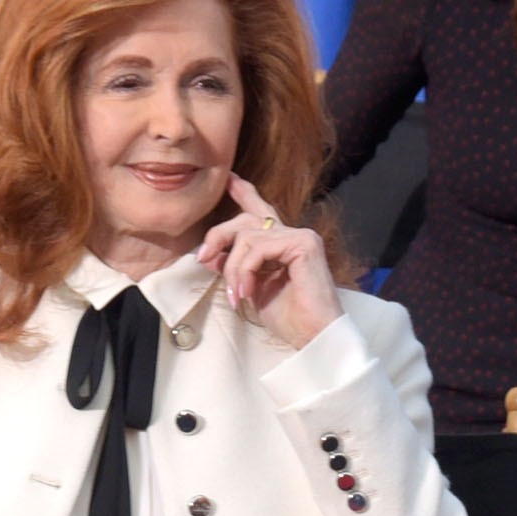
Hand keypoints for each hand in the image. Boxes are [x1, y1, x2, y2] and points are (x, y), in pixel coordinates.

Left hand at [200, 176, 342, 349]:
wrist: (313, 336)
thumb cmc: (289, 318)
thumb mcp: (251, 288)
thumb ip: (236, 266)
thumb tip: (210, 254)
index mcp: (282, 243)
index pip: (260, 211)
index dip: (243, 193)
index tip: (228, 179)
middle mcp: (293, 234)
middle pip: (244, 220)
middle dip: (218, 237)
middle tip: (203, 258)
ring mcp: (301, 236)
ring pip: (247, 237)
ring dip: (233, 267)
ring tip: (236, 294)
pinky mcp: (303, 244)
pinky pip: (258, 248)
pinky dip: (245, 271)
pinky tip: (245, 292)